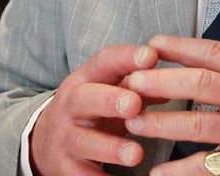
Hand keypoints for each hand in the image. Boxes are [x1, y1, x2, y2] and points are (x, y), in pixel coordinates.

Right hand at [31, 44, 158, 174]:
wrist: (47, 142)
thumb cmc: (92, 112)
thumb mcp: (110, 93)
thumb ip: (139, 87)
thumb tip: (173, 83)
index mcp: (85, 80)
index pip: (104, 62)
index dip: (126, 58)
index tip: (151, 56)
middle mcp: (71, 106)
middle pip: (86, 98)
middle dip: (109, 100)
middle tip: (134, 104)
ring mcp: (65, 137)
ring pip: (84, 141)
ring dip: (110, 148)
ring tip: (135, 154)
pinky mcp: (64, 167)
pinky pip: (82, 174)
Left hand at [123, 35, 219, 175]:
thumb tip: (198, 62)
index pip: (214, 52)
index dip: (179, 46)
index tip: (151, 44)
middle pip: (199, 82)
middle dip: (160, 80)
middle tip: (131, 82)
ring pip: (196, 122)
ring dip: (160, 122)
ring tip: (133, 122)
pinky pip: (206, 166)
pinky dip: (178, 170)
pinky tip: (157, 172)